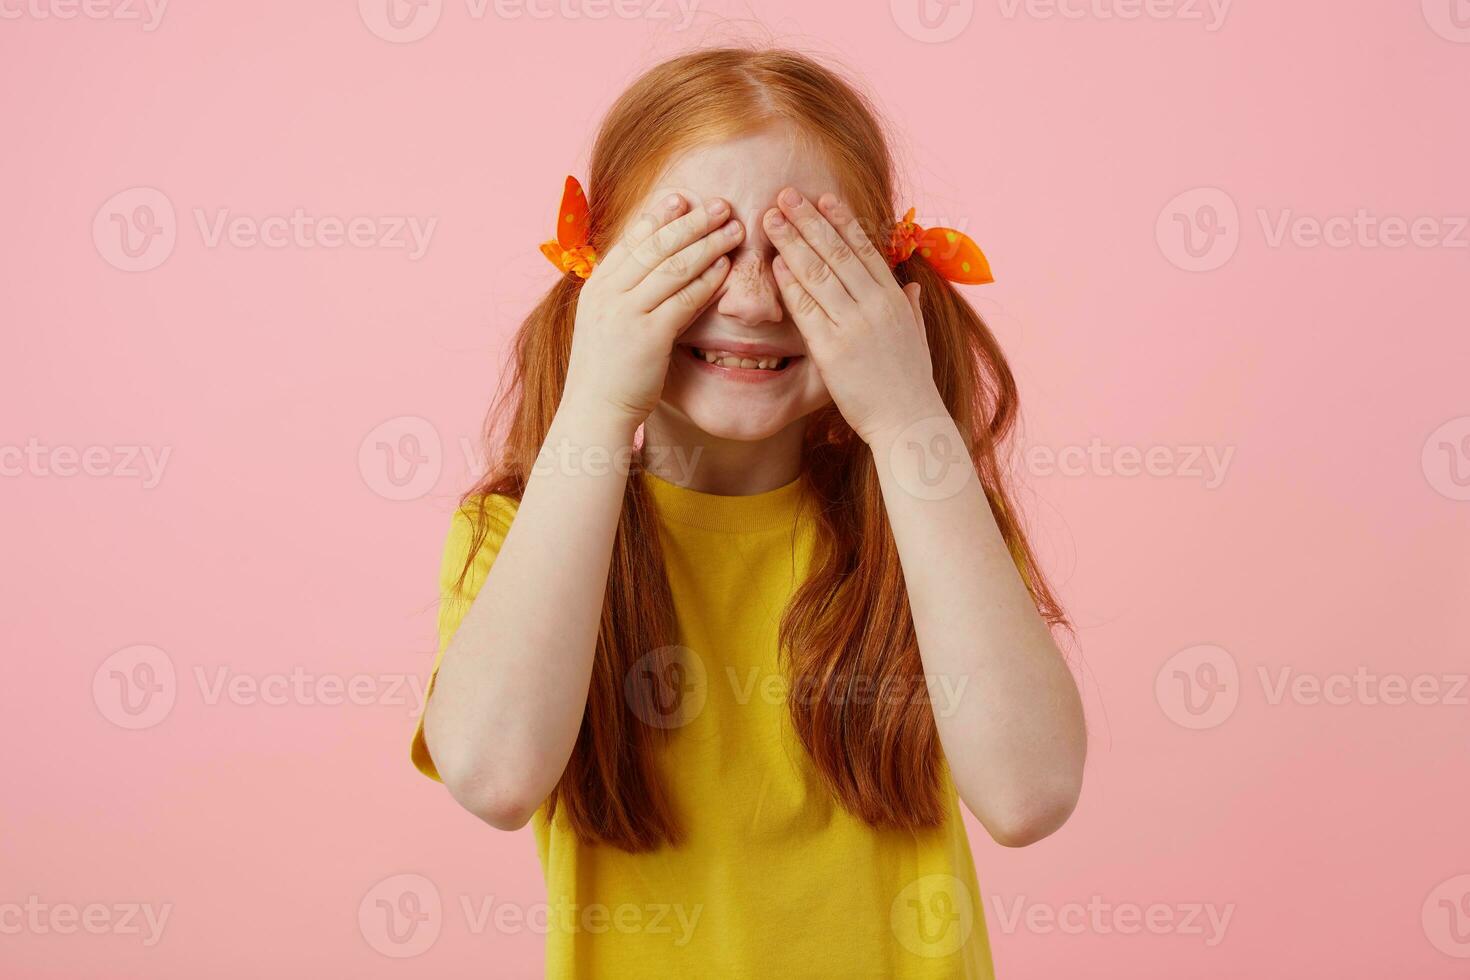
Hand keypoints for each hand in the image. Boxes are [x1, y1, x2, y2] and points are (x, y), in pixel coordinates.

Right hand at [561, 194, 744, 429]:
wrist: (593, 412)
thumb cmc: (605, 372)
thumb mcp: (604, 324)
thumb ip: (622, 296)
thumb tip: (647, 272)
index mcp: (596, 288)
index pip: (630, 241)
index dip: (658, 216)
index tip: (682, 198)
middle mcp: (608, 295)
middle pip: (656, 246)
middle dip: (691, 222)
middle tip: (720, 205)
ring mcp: (626, 314)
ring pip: (672, 267)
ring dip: (707, 244)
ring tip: (732, 229)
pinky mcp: (648, 336)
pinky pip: (683, 299)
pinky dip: (707, 280)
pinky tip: (726, 268)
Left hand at [764, 188, 948, 445]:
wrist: (909, 421)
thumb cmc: (910, 384)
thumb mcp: (917, 338)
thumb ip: (912, 310)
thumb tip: (913, 288)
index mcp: (894, 299)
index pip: (865, 249)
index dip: (842, 221)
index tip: (823, 198)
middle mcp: (876, 305)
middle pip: (837, 252)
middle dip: (809, 220)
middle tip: (786, 195)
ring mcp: (854, 325)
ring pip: (819, 273)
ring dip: (793, 241)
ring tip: (772, 218)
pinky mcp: (833, 349)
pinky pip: (807, 309)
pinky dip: (790, 284)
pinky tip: (775, 264)